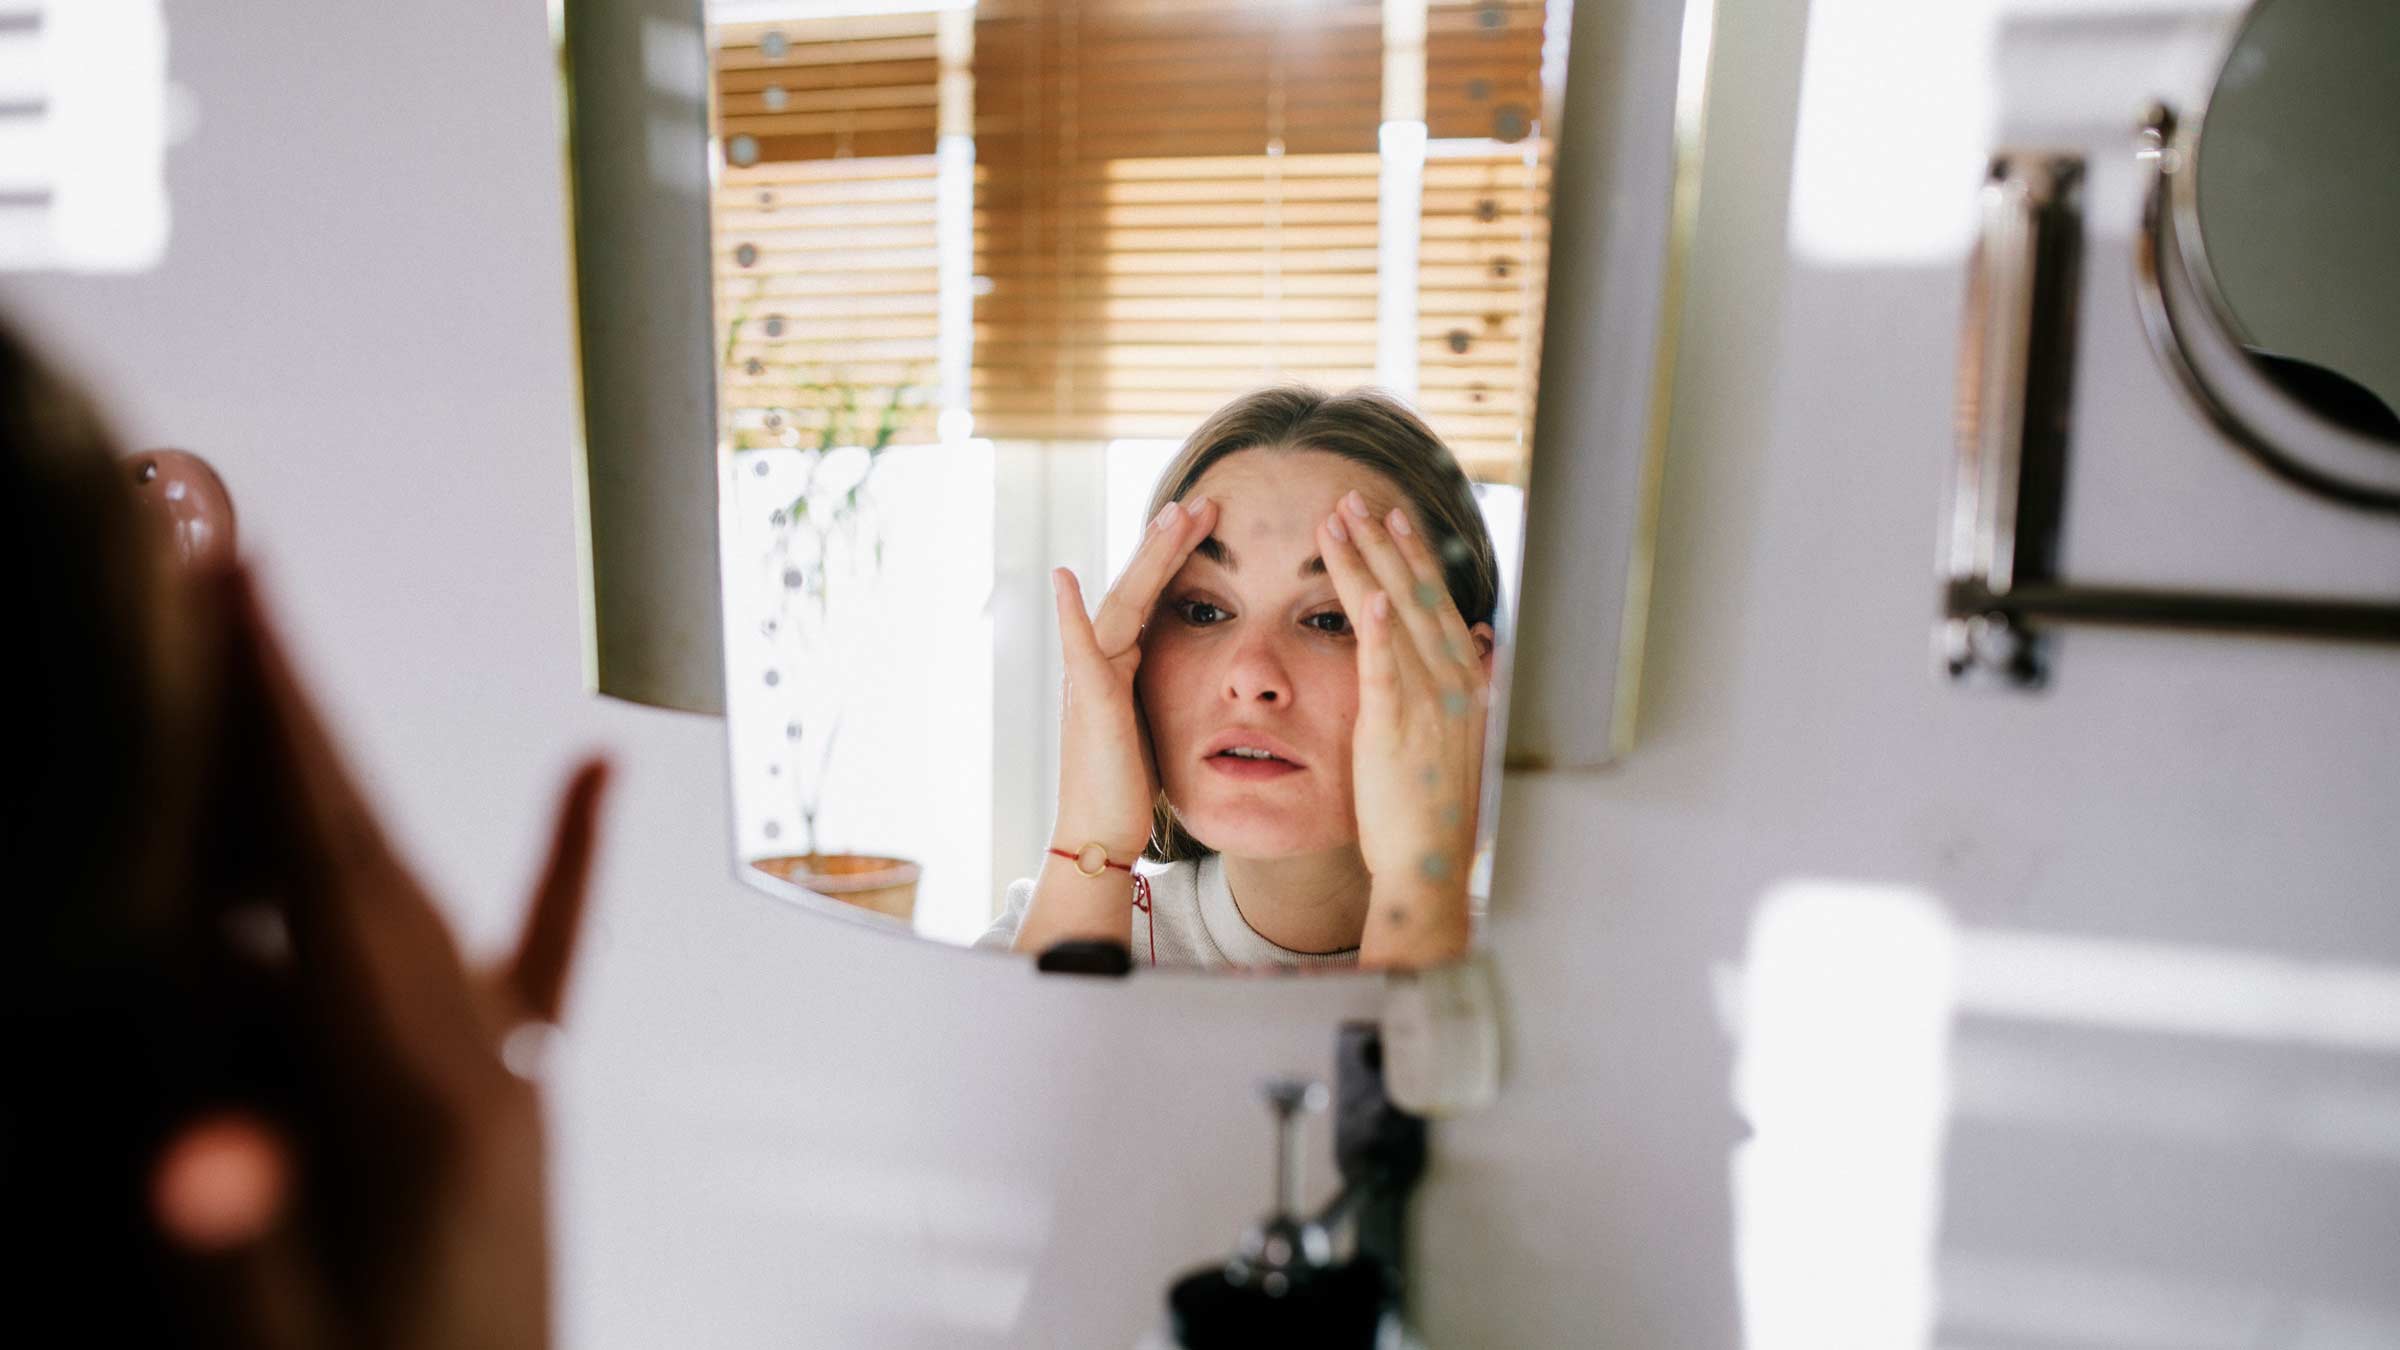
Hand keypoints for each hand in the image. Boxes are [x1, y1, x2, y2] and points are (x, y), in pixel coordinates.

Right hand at [148, 568, 609, 1349]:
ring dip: (332, 795)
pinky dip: (562, 864)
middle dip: (294, 714)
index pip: (330, 876)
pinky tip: (592, 776)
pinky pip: (540, 963)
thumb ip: (243, 1246)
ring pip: (414, 895)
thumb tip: (198, 1153)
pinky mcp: (517, 1108)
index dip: (275, 730)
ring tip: (256, 689)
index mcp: (421, 1103)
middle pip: (370, 852)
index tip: (237, 597)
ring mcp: (507, 1078)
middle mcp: (481, 1061)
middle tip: (232, 577)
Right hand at [1048, 496, 1219, 858]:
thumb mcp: (1158, 723)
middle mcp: (1102, 661)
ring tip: (1174, 518)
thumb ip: (1166, 687)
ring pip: (1120, 604)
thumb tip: (1197, 668)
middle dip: (1169, 543)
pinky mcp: (1088, 701)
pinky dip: (1069, 614)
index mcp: (1123, 663)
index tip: (1207, 521)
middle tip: (1200, 501)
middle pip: (1139, 587)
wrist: (1100, 832)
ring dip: (1145, 560)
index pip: (1155, 597)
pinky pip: (1078, 650)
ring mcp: (1090, 677)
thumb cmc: (1130, 786)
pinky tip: (1064, 579)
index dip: (1178, 557)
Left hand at [1317, 491, 1491, 965]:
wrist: (1430, 866)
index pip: (1435, 600)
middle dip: (1385, 542)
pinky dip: (1380, 629)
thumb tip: (1484, 640)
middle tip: (1354, 497)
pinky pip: (1387, 670)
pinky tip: (1369, 594)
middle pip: (1417, 594)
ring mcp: (1428, 704)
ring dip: (1370, 564)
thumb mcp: (1456, 735)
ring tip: (1341, 521)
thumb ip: (1466, 683)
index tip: (1390, 514)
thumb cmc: (1431, 808)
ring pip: (1396, 617)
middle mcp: (1453, 682)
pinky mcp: (1397, 729)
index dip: (1412, 554)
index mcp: (1464, 681)